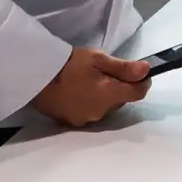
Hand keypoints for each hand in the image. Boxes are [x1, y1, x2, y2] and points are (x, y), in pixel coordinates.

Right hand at [31, 47, 150, 126]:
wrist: (34, 76)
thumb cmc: (67, 64)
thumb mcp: (98, 59)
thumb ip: (124, 68)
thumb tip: (147, 71)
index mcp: (109, 96)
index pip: (138, 93)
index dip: (143, 82)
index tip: (140, 72)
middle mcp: (100, 112)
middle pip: (121, 101)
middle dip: (120, 87)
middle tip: (108, 71)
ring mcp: (84, 119)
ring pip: (105, 107)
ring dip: (105, 96)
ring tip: (90, 80)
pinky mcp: (71, 122)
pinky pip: (90, 112)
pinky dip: (90, 102)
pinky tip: (79, 91)